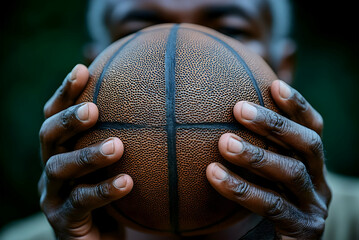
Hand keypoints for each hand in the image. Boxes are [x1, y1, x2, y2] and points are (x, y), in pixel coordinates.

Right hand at [38, 64, 132, 238]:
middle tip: (93, 110)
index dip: (64, 92)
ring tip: (117, 146)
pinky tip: (127, 183)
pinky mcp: (63, 220)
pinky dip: (103, 190)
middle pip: (48, 135)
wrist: (101, 238)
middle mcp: (52, 167)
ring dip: (87, 155)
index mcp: (62, 149)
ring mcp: (53, 195)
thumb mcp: (121, 165)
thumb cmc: (114, 195)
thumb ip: (130, 139)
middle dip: (68, 120)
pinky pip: (81, 203)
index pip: (56, 114)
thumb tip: (165, 106)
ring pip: (60, 168)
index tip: (82, 69)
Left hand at [207, 80, 330, 238]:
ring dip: (257, 154)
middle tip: (239, 108)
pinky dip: (242, 187)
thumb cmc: (263, 204)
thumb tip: (214, 114)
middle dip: (274, 124)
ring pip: (292, 172)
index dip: (297, 106)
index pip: (313, 128)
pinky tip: (214, 174)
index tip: (274, 84)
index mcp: (312, 165)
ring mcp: (313, 207)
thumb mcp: (262, 175)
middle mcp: (319, 183)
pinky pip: (271, 205)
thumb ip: (253, 149)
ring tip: (224, 142)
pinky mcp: (302, 229)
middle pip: (307, 144)